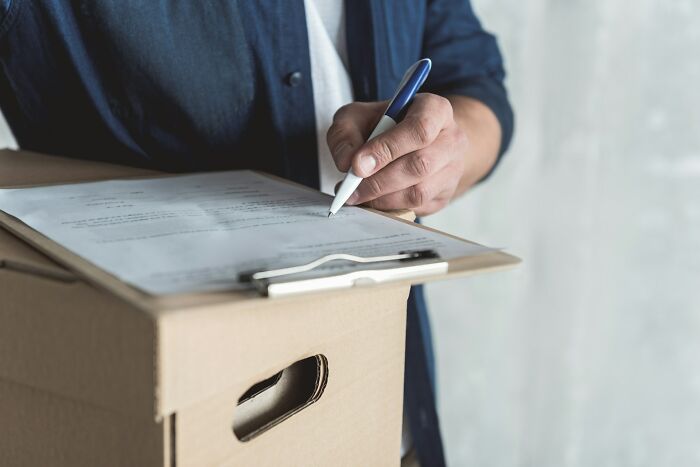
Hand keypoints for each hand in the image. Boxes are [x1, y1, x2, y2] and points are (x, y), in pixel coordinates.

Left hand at [326, 93, 468, 215]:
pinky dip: (390, 208)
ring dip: (383, 198)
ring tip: (359, 195)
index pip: (419, 129)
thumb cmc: (385, 124)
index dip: (387, 149)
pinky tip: (374, 199)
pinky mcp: (445, 194)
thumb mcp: (358, 116)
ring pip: (419, 192)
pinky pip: (418, 208)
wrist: (412, 141)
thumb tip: (347, 163)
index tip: (358, 165)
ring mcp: (452, 169)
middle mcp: (451, 139)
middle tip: (351, 188)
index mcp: (435, 110)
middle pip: (420, 165)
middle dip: (380, 181)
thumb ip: (345, 134)